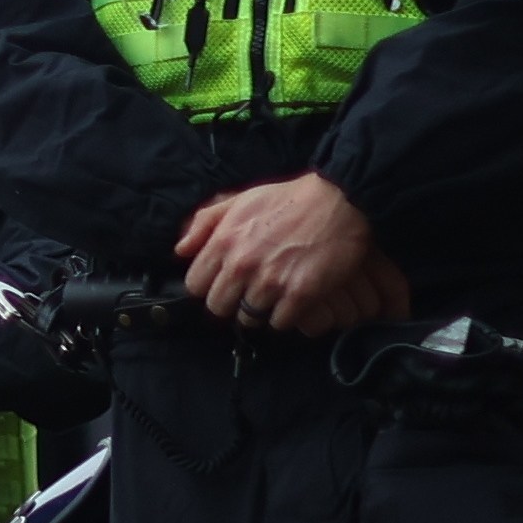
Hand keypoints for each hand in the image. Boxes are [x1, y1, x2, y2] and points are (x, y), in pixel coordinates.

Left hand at [174, 176, 416, 336]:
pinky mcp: (299, 294)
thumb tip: (181, 250)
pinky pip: (280, 323)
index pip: (195, 285)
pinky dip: (287, 316)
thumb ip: (205, 223)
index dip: (208, 287)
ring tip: (274, 296)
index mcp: (223, 242)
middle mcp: (242, 265)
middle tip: (249, 294)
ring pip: (249, 318)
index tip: (223, 285)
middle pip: (219, 308)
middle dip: (232, 303)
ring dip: (260, 311)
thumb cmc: (289, 199)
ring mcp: (270, 282)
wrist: (340, 201)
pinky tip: (294, 301)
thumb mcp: (240, 200)